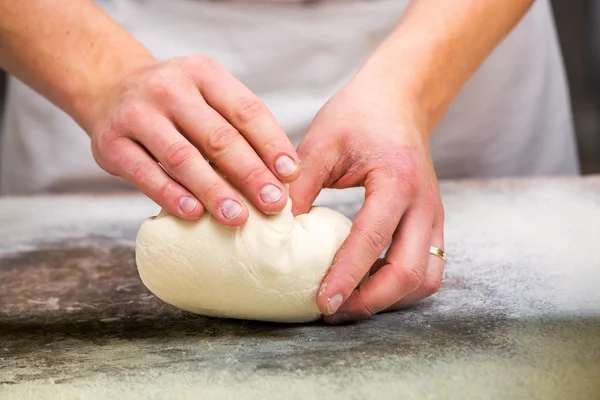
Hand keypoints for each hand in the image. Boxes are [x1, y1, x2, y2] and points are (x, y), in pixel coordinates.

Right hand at [87, 54, 299, 225]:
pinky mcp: (111, 143)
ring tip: (238, 217)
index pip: (246, 111)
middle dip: (250, 174)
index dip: (271, 144)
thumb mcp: (207, 96)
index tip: (290, 174)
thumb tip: (280, 175)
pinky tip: (194, 213)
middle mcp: (170, 88)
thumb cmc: (175, 104)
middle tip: (273, 204)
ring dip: (214, 191)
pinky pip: (145, 174)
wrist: (110, 89)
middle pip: (218, 136)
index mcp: (203, 73)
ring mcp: (137, 114)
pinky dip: (172, 196)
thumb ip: (238, 127)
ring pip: (183, 158)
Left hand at [289, 75, 444, 323]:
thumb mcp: (322, 142)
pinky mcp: (432, 223)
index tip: (321, 303)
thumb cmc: (359, 116)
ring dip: (391, 298)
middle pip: (411, 273)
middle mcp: (424, 204)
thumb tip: (277, 231)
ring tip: (351, 301)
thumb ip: (299, 185)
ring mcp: (434, 216)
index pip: (373, 240)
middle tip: (333, 310)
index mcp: (397, 181)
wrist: (398, 100)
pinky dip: (400, 286)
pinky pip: (427, 268)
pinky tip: (369, 282)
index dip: (346, 276)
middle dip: (372, 301)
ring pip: (425, 278)